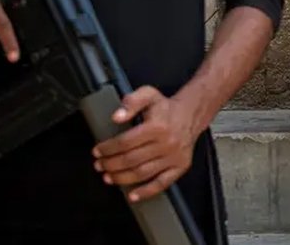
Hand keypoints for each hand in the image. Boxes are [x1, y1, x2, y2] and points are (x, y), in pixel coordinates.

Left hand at [92, 86, 199, 201]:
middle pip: (131, 159)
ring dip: (122, 178)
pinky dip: (146, 192)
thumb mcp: (148, 94)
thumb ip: (131, 101)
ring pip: (142, 173)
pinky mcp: (180, 167)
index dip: (108, 148)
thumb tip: (116, 117)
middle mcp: (167, 143)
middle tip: (99, 165)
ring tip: (108, 177)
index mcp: (157, 126)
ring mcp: (174, 157)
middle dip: (111, 164)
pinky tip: (132, 195)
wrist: (191, 114)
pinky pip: (162, 183)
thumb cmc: (166, 107)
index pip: (125, 142)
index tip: (97, 151)